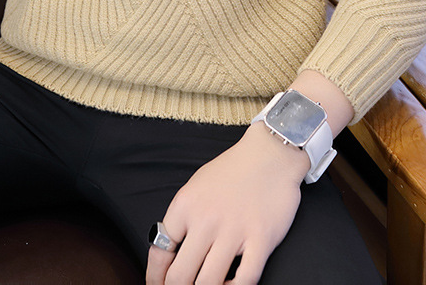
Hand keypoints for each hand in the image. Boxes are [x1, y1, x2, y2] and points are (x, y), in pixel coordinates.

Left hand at [146, 122, 308, 284]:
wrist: (270, 154)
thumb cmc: (233, 170)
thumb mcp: (197, 185)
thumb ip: (184, 217)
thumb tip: (171, 250)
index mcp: (185, 205)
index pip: (160, 252)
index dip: (155, 278)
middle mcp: (206, 220)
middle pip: (180, 276)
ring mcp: (234, 231)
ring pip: (209, 284)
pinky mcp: (261, 239)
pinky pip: (245, 280)